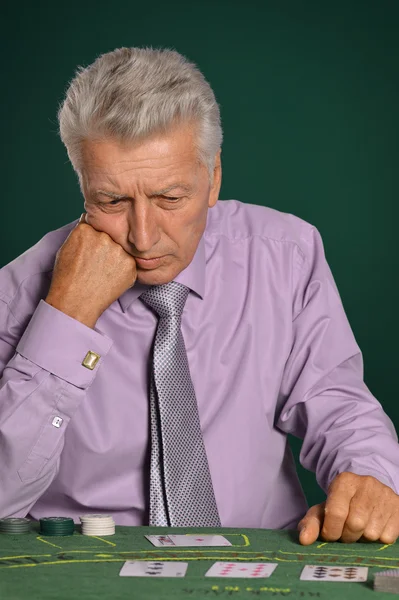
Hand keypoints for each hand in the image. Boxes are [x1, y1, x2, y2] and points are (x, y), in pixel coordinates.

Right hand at [45, 213, 136, 327]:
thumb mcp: (67, 247)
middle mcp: (104, 237)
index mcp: (86, 230)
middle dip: (107, 245)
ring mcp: (119, 252)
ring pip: (122, 249)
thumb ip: (82, 232)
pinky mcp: (130, 266)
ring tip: (103, 272)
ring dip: (116, 257)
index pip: (97, 225)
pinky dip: (123, 270)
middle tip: (98, 263)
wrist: (75, 302)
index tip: (92, 249)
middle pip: (111, 235)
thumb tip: (92, 221)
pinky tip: (111, 278)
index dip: (95, 237)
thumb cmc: (67, 277)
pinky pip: (130, 262)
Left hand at [298, 472, 398, 544]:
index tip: (330, 534)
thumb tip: (304, 540)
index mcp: (344, 481)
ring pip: (372, 532)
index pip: (336, 512)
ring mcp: (385, 495)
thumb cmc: (341, 503)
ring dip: (363, 538)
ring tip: (360, 528)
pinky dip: (378, 539)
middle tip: (345, 533)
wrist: (366, 489)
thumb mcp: (323, 509)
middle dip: (347, 536)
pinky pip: (388, 537)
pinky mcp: (398, 507)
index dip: (331, 530)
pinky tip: (373, 527)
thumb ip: (311, 523)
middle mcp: (366, 484)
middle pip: (355, 524)